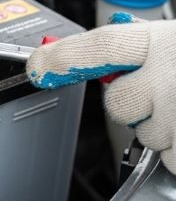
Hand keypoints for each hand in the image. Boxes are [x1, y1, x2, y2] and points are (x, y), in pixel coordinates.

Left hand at [27, 14, 175, 171]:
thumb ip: (141, 43)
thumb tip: (90, 48)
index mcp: (162, 42)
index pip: (98, 47)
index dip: (62, 58)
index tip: (37, 66)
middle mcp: (169, 75)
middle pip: (116, 102)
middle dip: (130, 102)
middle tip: (161, 92)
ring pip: (144, 133)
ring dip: (162, 126)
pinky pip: (169, 159)